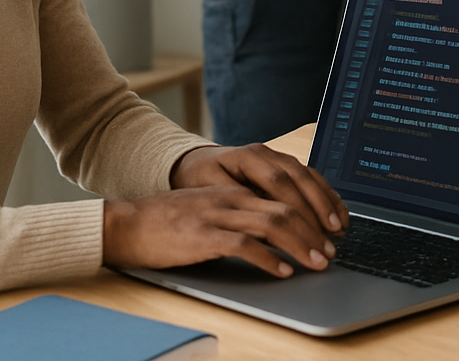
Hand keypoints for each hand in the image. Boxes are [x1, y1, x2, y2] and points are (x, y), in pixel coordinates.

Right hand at [102, 145, 348, 277]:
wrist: (128, 223)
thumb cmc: (169, 221)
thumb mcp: (212, 207)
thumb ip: (241, 213)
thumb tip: (277, 232)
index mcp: (236, 188)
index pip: (286, 192)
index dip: (314, 211)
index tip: (331, 230)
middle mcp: (232, 196)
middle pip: (287, 207)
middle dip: (315, 231)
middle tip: (331, 252)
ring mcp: (218, 214)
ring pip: (273, 223)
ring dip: (301, 244)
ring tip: (317, 262)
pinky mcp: (204, 235)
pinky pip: (244, 244)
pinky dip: (268, 258)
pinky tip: (281, 270)